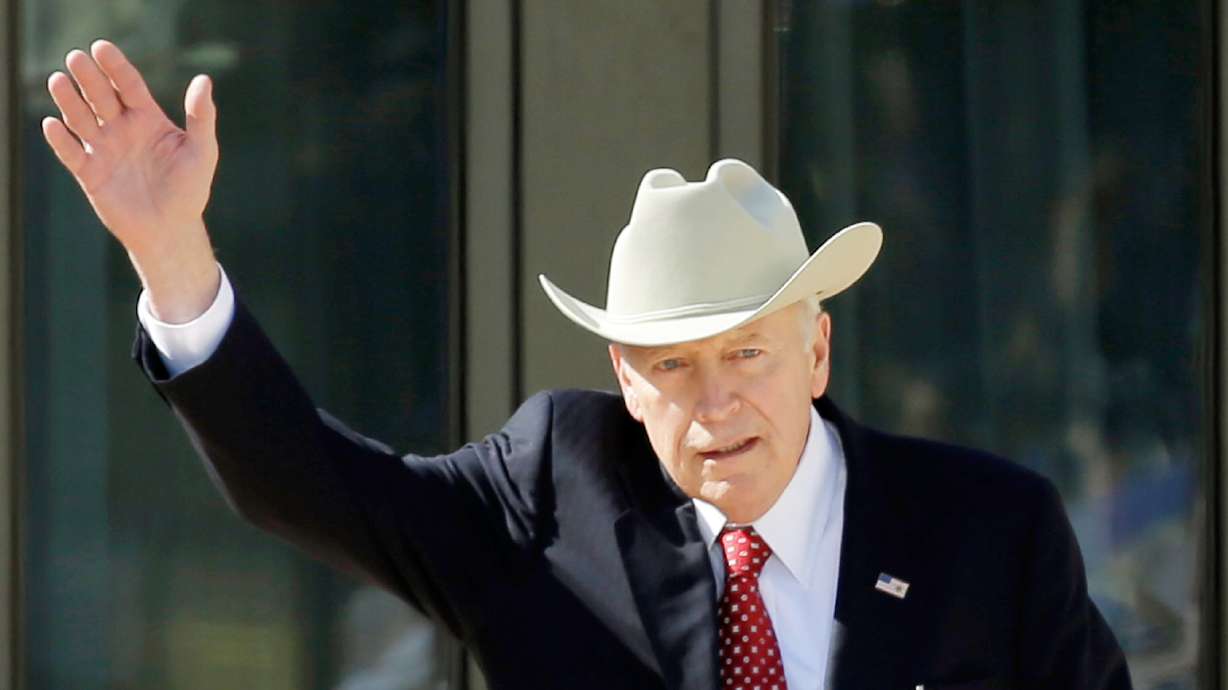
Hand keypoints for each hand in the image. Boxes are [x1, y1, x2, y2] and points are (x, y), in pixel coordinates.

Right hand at [42, 40, 220, 321]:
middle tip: (76, 57)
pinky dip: (61, 140)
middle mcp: (121, 129)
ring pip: (81, 119)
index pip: (128, 86)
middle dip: (89, 77)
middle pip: (101, 96)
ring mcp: (103, 149)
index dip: (115, 66)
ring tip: (58, 81)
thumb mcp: (201, 151)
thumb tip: (204, 80)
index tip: (101, 47)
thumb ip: (201, 117)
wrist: (171, 230)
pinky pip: (71, 153)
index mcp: (147, 119)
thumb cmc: (189, 189)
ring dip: (69, 101)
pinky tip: (53, 124)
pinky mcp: (90, 173)